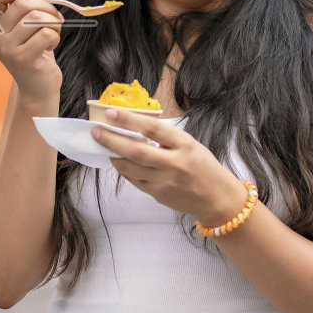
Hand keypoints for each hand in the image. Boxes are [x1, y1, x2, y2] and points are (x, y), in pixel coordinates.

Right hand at [0, 0, 62, 108]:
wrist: (38, 88)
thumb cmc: (35, 53)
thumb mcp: (26, 28)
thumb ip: (20, 4)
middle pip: (23, 4)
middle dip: (46, 7)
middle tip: (56, 19)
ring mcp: (7, 49)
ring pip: (36, 18)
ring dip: (53, 23)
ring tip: (53, 33)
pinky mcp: (23, 59)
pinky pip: (46, 34)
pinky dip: (55, 37)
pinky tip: (50, 47)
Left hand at [91, 108, 251, 224]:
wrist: (217, 199)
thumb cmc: (204, 166)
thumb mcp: (190, 144)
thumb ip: (166, 137)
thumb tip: (134, 126)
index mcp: (184, 145)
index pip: (152, 129)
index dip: (129, 121)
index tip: (110, 114)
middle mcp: (174, 164)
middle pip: (136, 151)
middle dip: (112, 140)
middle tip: (96, 131)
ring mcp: (165, 182)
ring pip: (130, 168)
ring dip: (113, 155)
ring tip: (102, 145)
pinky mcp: (158, 195)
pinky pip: (134, 180)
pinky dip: (123, 169)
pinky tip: (118, 161)